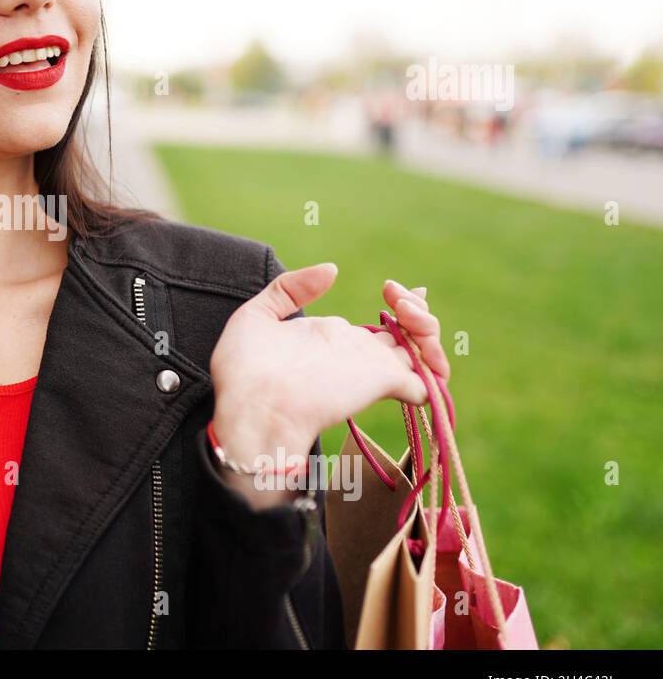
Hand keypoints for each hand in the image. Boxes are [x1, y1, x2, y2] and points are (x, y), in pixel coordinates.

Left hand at [208, 262, 446, 500]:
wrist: (248, 408)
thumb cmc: (243, 372)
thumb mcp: (257, 316)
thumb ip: (290, 288)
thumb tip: (332, 270)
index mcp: (334, 339)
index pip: (382, 326)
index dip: (400, 304)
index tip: (392, 287)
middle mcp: (358, 356)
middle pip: (410, 336)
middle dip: (417, 309)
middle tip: (397, 295)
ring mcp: (371, 371)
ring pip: (425, 353)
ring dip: (429, 326)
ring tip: (407, 309)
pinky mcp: (381, 384)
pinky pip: (426, 383)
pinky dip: (435, 368)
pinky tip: (419, 342)